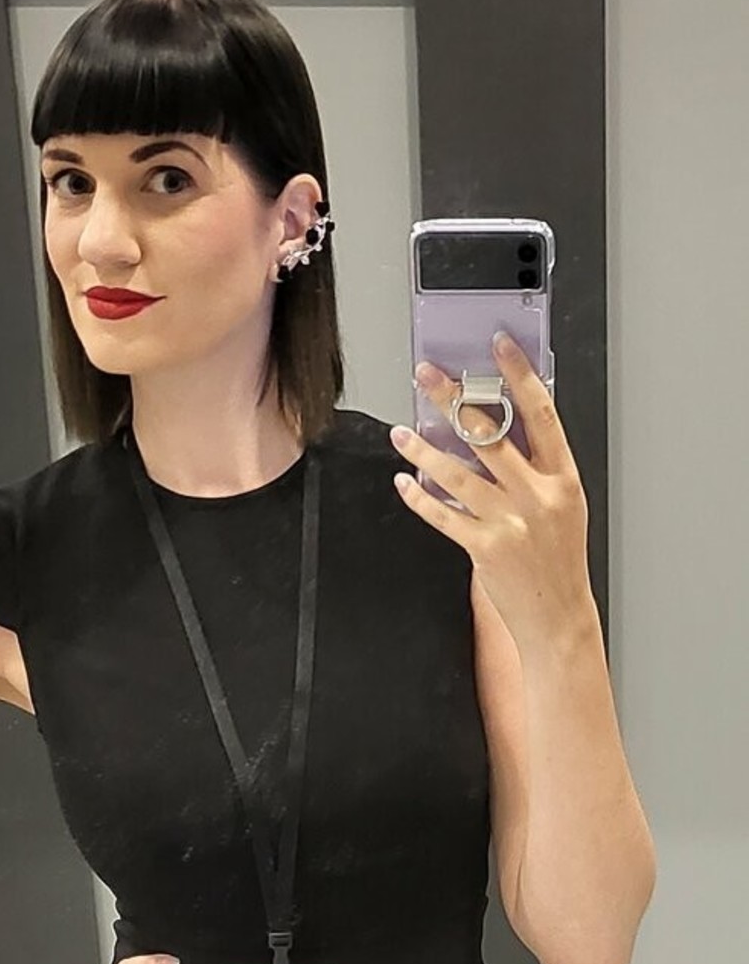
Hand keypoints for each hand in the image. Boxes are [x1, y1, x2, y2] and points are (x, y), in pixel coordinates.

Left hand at [389, 332, 592, 652]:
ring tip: (401, 432)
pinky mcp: (485, 548)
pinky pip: (442, 514)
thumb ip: (535, 469)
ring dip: (423, 449)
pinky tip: (404, 480)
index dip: (519, 375)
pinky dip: (419, 496)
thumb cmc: (558, 559)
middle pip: (490, 434)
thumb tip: (493, 429)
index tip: (498, 347)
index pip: (541, 414)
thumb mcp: (562, 506)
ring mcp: (511, 523)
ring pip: (457, 473)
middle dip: (454, 399)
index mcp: (563, 479)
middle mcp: (538, 497)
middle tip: (428, 376)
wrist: (558, 616)